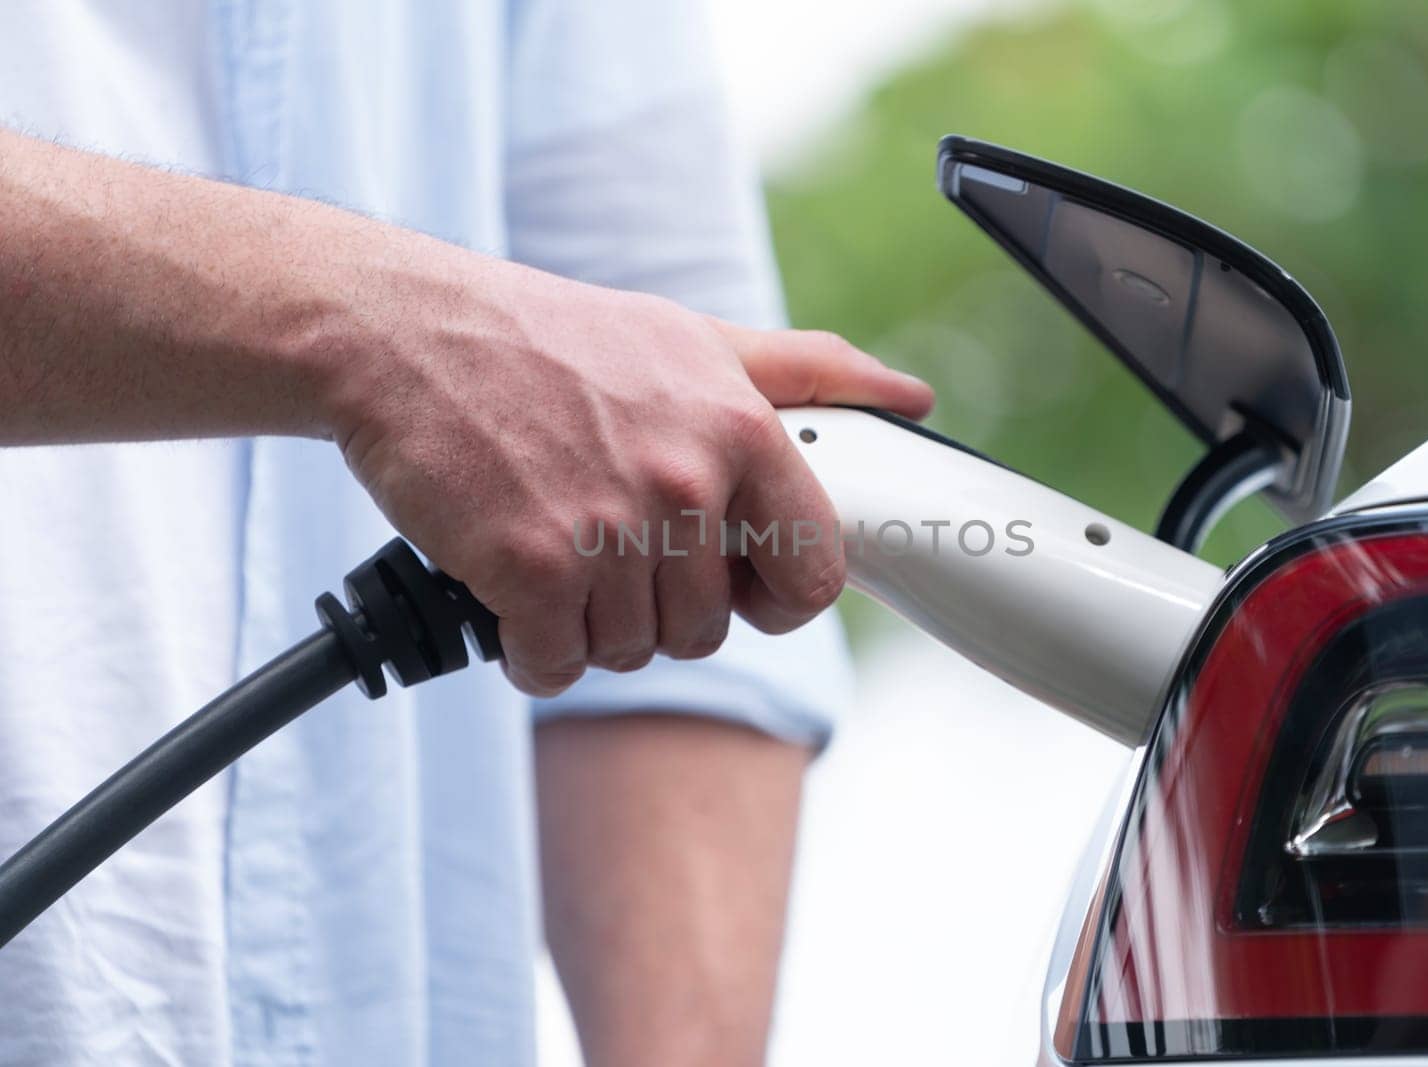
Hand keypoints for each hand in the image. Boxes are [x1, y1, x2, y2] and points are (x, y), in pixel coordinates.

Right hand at [326, 251, 931, 694]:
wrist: (404, 331)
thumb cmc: (552, 339)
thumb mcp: (694, 337)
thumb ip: (809, 371)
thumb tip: (914, 397)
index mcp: (739, 429)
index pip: (813, 574)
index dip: (774, 597)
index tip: (734, 583)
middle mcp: (684, 480)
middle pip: (705, 628)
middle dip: (655, 604)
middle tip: (604, 538)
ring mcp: (607, 527)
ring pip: (629, 652)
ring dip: (587, 622)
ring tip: (553, 545)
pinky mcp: (529, 567)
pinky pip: (555, 666)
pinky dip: (530, 647)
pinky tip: (509, 583)